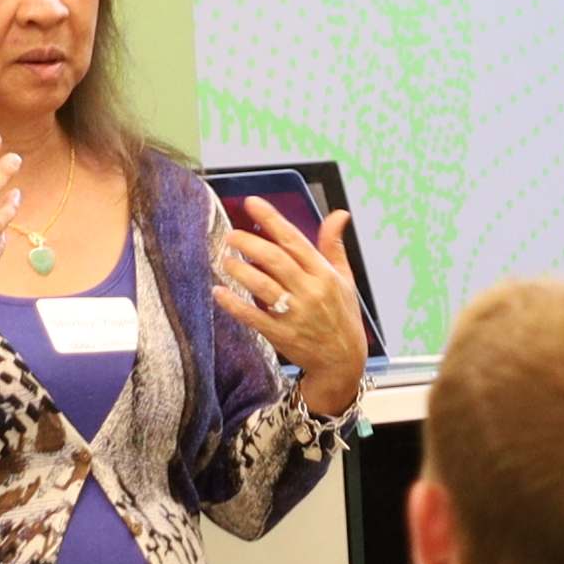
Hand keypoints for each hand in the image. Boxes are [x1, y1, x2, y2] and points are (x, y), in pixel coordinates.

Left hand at [216, 198, 371, 413]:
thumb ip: (333, 245)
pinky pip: (254, 317)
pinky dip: (234, 304)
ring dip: (240, 271)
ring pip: (263, 286)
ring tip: (225, 260)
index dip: (271, 219)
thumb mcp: (344, 278)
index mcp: (324, 274)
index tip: (251, 203)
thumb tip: (339, 214)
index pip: (294, 240)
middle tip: (230, 236)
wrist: (343, 361)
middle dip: (249, 244)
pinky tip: (219, 292)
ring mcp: (295, 314)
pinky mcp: (282, 335)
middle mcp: (311, 291)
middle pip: (275, 260)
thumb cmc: (341, 315)